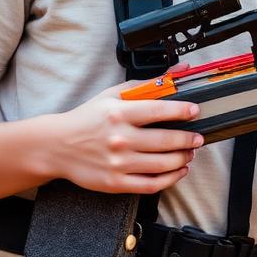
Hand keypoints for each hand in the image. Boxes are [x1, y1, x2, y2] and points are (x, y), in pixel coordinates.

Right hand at [45, 83, 202, 193]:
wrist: (58, 146)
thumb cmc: (88, 118)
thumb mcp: (114, 95)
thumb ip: (148, 84)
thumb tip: (180, 72)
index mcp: (119, 113)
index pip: (159, 110)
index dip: (182, 111)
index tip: (195, 111)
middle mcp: (119, 138)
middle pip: (165, 140)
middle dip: (189, 140)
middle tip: (198, 138)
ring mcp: (117, 162)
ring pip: (162, 164)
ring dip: (183, 159)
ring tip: (190, 154)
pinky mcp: (115, 182)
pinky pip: (151, 184)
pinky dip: (170, 179)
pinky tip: (178, 171)